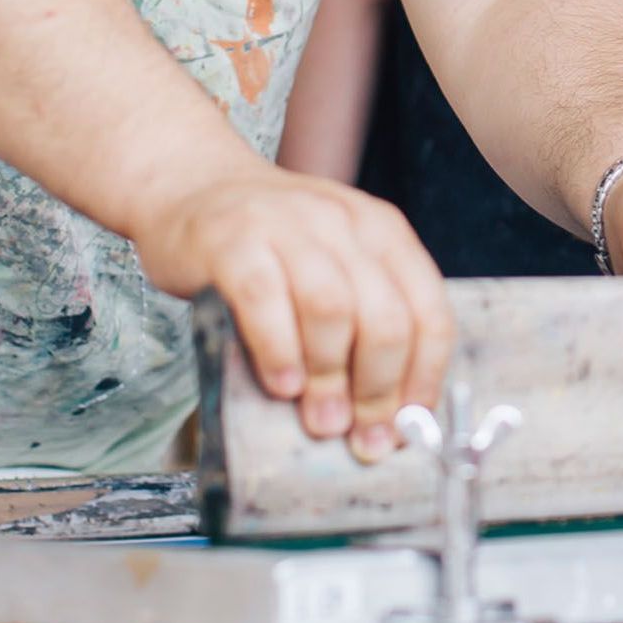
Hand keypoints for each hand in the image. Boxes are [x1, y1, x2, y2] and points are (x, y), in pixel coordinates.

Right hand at [126, 156, 450, 463]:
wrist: (193, 185)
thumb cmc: (271, 243)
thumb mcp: (334, 264)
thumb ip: (361, 322)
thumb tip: (383, 414)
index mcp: (383, 232)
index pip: (428, 311)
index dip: (424, 377)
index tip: (408, 427)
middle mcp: (343, 223)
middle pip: (384, 316)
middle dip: (379, 389)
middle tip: (363, 438)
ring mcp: (288, 227)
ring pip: (331, 309)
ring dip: (331, 377)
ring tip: (322, 422)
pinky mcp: (233, 241)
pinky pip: (263, 301)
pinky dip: (278, 350)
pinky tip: (281, 386)